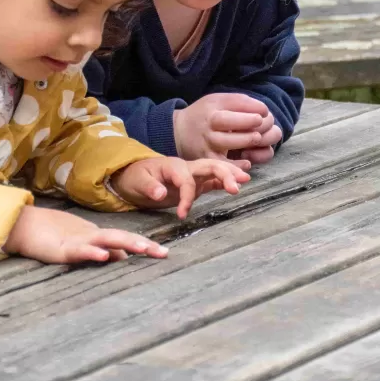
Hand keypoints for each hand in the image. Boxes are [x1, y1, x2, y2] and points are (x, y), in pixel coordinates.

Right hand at [4, 205, 168, 264]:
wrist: (21, 225)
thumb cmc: (49, 236)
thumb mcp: (79, 245)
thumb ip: (99, 250)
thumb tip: (121, 258)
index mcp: (95, 236)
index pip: (124, 240)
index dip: (143, 245)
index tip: (163, 253)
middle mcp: (90, 236)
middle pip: (121, 238)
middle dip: (143, 245)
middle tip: (164, 253)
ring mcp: (77, 241)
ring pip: (106, 241)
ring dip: (126, 244)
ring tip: (144, 249)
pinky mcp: (61, 249)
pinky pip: (79, 251)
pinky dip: (92, 252)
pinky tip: (104, 256)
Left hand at [110, 156, 250, 219]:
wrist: (134, 176)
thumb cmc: (135, 177)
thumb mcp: (137, 182)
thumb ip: (149, 187)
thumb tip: (160, 194)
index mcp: (172, 166)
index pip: (186, 179)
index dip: (186, 197)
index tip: (182, 215)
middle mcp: (186, 167)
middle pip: (209, 165)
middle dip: (224, 174)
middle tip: (236, 187)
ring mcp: (193, 174)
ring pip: (215, 170)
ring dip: (230, 175)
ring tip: (245, 180)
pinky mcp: (196, 183)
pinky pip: (213, 180)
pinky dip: (225, 182)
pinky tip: (237, 185)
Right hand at [173, 93, 280, 161]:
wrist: (180, 131)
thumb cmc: (205, 114)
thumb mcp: (217, 100)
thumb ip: (239, 102)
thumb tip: (263, 110)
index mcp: (213, 107)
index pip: (235, 104)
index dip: (253, 108)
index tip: (264, 111)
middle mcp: (208, 125)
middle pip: (229, 122)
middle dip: (249, 122)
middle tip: (261, 122)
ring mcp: (207, 142)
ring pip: (227, 142)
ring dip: (245, 141)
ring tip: (257, 139)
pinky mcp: (207, 158)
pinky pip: (223, 164)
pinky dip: (236, 165)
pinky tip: (247, 162)